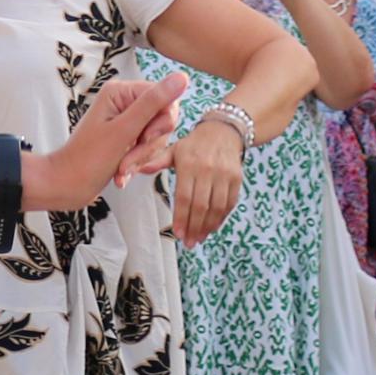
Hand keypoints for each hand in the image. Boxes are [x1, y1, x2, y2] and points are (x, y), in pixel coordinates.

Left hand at [27, 73, 183, 208]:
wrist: (67, 186)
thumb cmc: (87, 159)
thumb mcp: (124, 130)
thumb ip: (154, 103)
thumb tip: (181, 78)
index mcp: (121, 92)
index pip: (165, 99)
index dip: (162, 122)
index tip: (145, 138)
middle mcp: (125, 102)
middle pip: (163, 120)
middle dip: (149, 145)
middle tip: (129, 158)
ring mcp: (126, 121)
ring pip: (156, 138)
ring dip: (141, 157)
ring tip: (122, 168)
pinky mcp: (127, 139)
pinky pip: (147, 149)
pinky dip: (137, 163)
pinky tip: (121, 173)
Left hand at [169, 110, 246, 243]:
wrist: (222, 131)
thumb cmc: (193, 145)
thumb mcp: (172, 149)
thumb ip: (156, 161)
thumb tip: (138, 169)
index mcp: (189, 164)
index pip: (184, 197)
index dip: (181, 217)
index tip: (177, 233)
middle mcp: (208, 170)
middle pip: (201, 205)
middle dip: (194, 227)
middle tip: (188, 242)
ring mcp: (224, 175)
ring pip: (217, 207)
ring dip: (208, 226)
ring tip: (198, 238)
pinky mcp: (236, 179)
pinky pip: (229, 203)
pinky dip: (221, 218)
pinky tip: (212, 227)